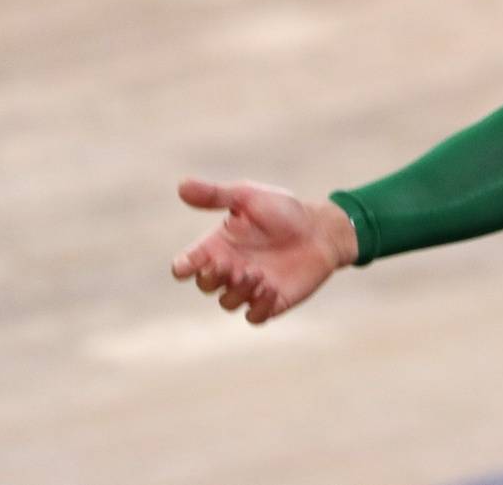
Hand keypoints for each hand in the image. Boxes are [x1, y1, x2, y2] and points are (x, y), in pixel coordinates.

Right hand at [169, 178, 356, 323]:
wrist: (322, 229)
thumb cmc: (282, 210)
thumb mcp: (248, 196)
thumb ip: (216, 194)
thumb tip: (181, 185)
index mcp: (217, 245)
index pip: (187, 263)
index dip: (184, 266)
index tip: (188, 265)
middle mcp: (229, 268)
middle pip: (205, 285)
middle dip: (212, 278)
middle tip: (230, 265)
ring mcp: (249, 287)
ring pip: (228, 302)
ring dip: (237, 291)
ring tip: (256, 274)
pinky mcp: (272, 301)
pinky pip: (255, 316)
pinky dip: (258, 308)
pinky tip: (270, 289)